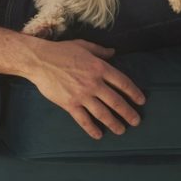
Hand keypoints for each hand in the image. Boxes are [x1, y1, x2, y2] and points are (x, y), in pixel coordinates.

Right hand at [25, 39, 144, 138]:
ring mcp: (82, 95)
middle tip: (136, 121)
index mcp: (99, 67)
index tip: (141, 101)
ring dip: (114, 124)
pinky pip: (84, 120)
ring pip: (103, 114)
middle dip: (128, 113)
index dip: (134, 93)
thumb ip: (100, 50)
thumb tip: (114, 52)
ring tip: (121, 130)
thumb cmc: (60, 51)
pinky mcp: (70, 104)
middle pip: (116, 102)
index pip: (123, 83)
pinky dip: (92, 129)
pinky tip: (98, 135)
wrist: (39, 61)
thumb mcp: (83, 45)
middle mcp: (94, 83)